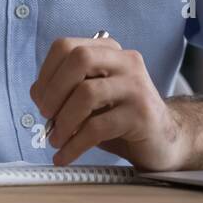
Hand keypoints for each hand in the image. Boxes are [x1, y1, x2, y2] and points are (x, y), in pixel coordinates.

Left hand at [30, 34, 190, 170]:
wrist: (164, 141)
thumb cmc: (120, 119)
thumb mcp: (91, 100)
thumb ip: (64, 92)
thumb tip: (38, 95)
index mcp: (109, 52)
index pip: (66, 46)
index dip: (46, 72)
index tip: (40, 99)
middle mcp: (125, 62)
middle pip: (79, 58)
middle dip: (54, 90)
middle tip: (47, 115)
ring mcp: (136, 86)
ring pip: (87, 93)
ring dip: (63, 121)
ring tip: (56, 140)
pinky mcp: (141, 115)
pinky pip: (98, 127)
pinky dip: (74, 144)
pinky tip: (66, 155)